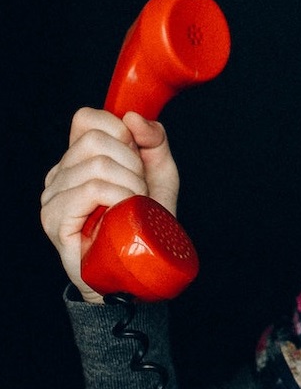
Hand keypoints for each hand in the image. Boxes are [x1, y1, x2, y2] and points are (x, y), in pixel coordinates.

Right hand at [40, 107, 180, 302]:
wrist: (138, 272)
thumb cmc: (145, 225)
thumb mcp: (160, 176)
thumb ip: (154, 141)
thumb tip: (133, 117)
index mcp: (79, 160)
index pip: (87, 118)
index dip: (120, 132)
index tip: (137, 160)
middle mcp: (60, 174)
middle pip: (96, 139)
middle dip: (132, 164)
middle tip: (139, 192)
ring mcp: (53, 196)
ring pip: (97, 165)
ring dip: (131, 186)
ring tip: (133, 208)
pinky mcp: (55, 219)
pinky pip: (92, 190)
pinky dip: (119, 198)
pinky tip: (123, 214)